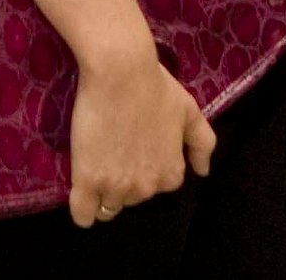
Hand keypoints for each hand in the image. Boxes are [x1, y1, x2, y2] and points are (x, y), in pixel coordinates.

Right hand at [67, 37, 213, 228]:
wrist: (120, 70)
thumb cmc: (155, 86)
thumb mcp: (189, 111)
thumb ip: (202, 143)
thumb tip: (203, 172)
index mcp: (171, 174)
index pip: (157, 188)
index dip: (144, 168)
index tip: (134, 147)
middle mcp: (147, 188)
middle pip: (131, 198)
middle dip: (124, 179)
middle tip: (115, 147)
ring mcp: (117, 187)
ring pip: (108, 205)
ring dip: (103, 190)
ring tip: (97, 158)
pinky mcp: (88, 181)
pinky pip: (83, 214)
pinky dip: (82, 210)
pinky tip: (82, 193)